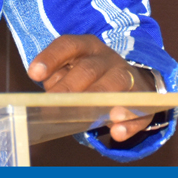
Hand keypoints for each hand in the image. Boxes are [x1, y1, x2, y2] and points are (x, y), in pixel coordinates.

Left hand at [28, 34, 157, 142]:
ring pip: (116, 83)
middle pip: (88, 69)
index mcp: (86, 46)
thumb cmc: (89, 77)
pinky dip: (129, 122)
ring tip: (90, 115)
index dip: (50, 58)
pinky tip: (116, 132)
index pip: (67, 45)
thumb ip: (58, 79)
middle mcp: (107, 58)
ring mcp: (128, 76)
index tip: (33, 74)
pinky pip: (139, 109)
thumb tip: (48, 97)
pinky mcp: (144, 98)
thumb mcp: (71, 70)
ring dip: (102, 98)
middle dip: (70, 87)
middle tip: (55, 104)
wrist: (130, 81)